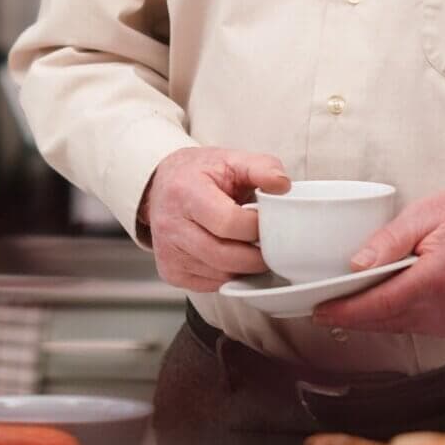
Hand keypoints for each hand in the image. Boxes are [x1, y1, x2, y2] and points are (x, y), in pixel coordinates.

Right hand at [141, 146, 289, 290]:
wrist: (160, 186)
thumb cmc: (199, 173)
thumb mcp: (231, 159)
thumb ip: (262, 167)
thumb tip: (283, 185)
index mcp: (186, 193)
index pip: (228, 222)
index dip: (256, 226)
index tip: (269, 221)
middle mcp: (172, 226)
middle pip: (224, 256)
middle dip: (257, 255)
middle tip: (273, 245)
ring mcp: (169, 253)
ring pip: (220, 275)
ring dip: (245, 268)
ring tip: (254, 248)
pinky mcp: (171, 272)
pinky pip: (211, 285)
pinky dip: (230, 275)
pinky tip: (235, 256)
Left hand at [312, 185, 444, 338]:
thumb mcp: (424, 214)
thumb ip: (389, 241)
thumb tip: (357, 264)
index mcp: (436, 280)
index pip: (380, 305)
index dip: (346, 311)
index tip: (320, 310)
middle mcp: (442, 309)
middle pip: (383, 320)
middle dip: (349, 315)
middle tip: (319, 304)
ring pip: (393, 326)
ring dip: (367, 316)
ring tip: (340, 301)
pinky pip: (408, 324)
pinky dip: (387, 315)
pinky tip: (372, 301)